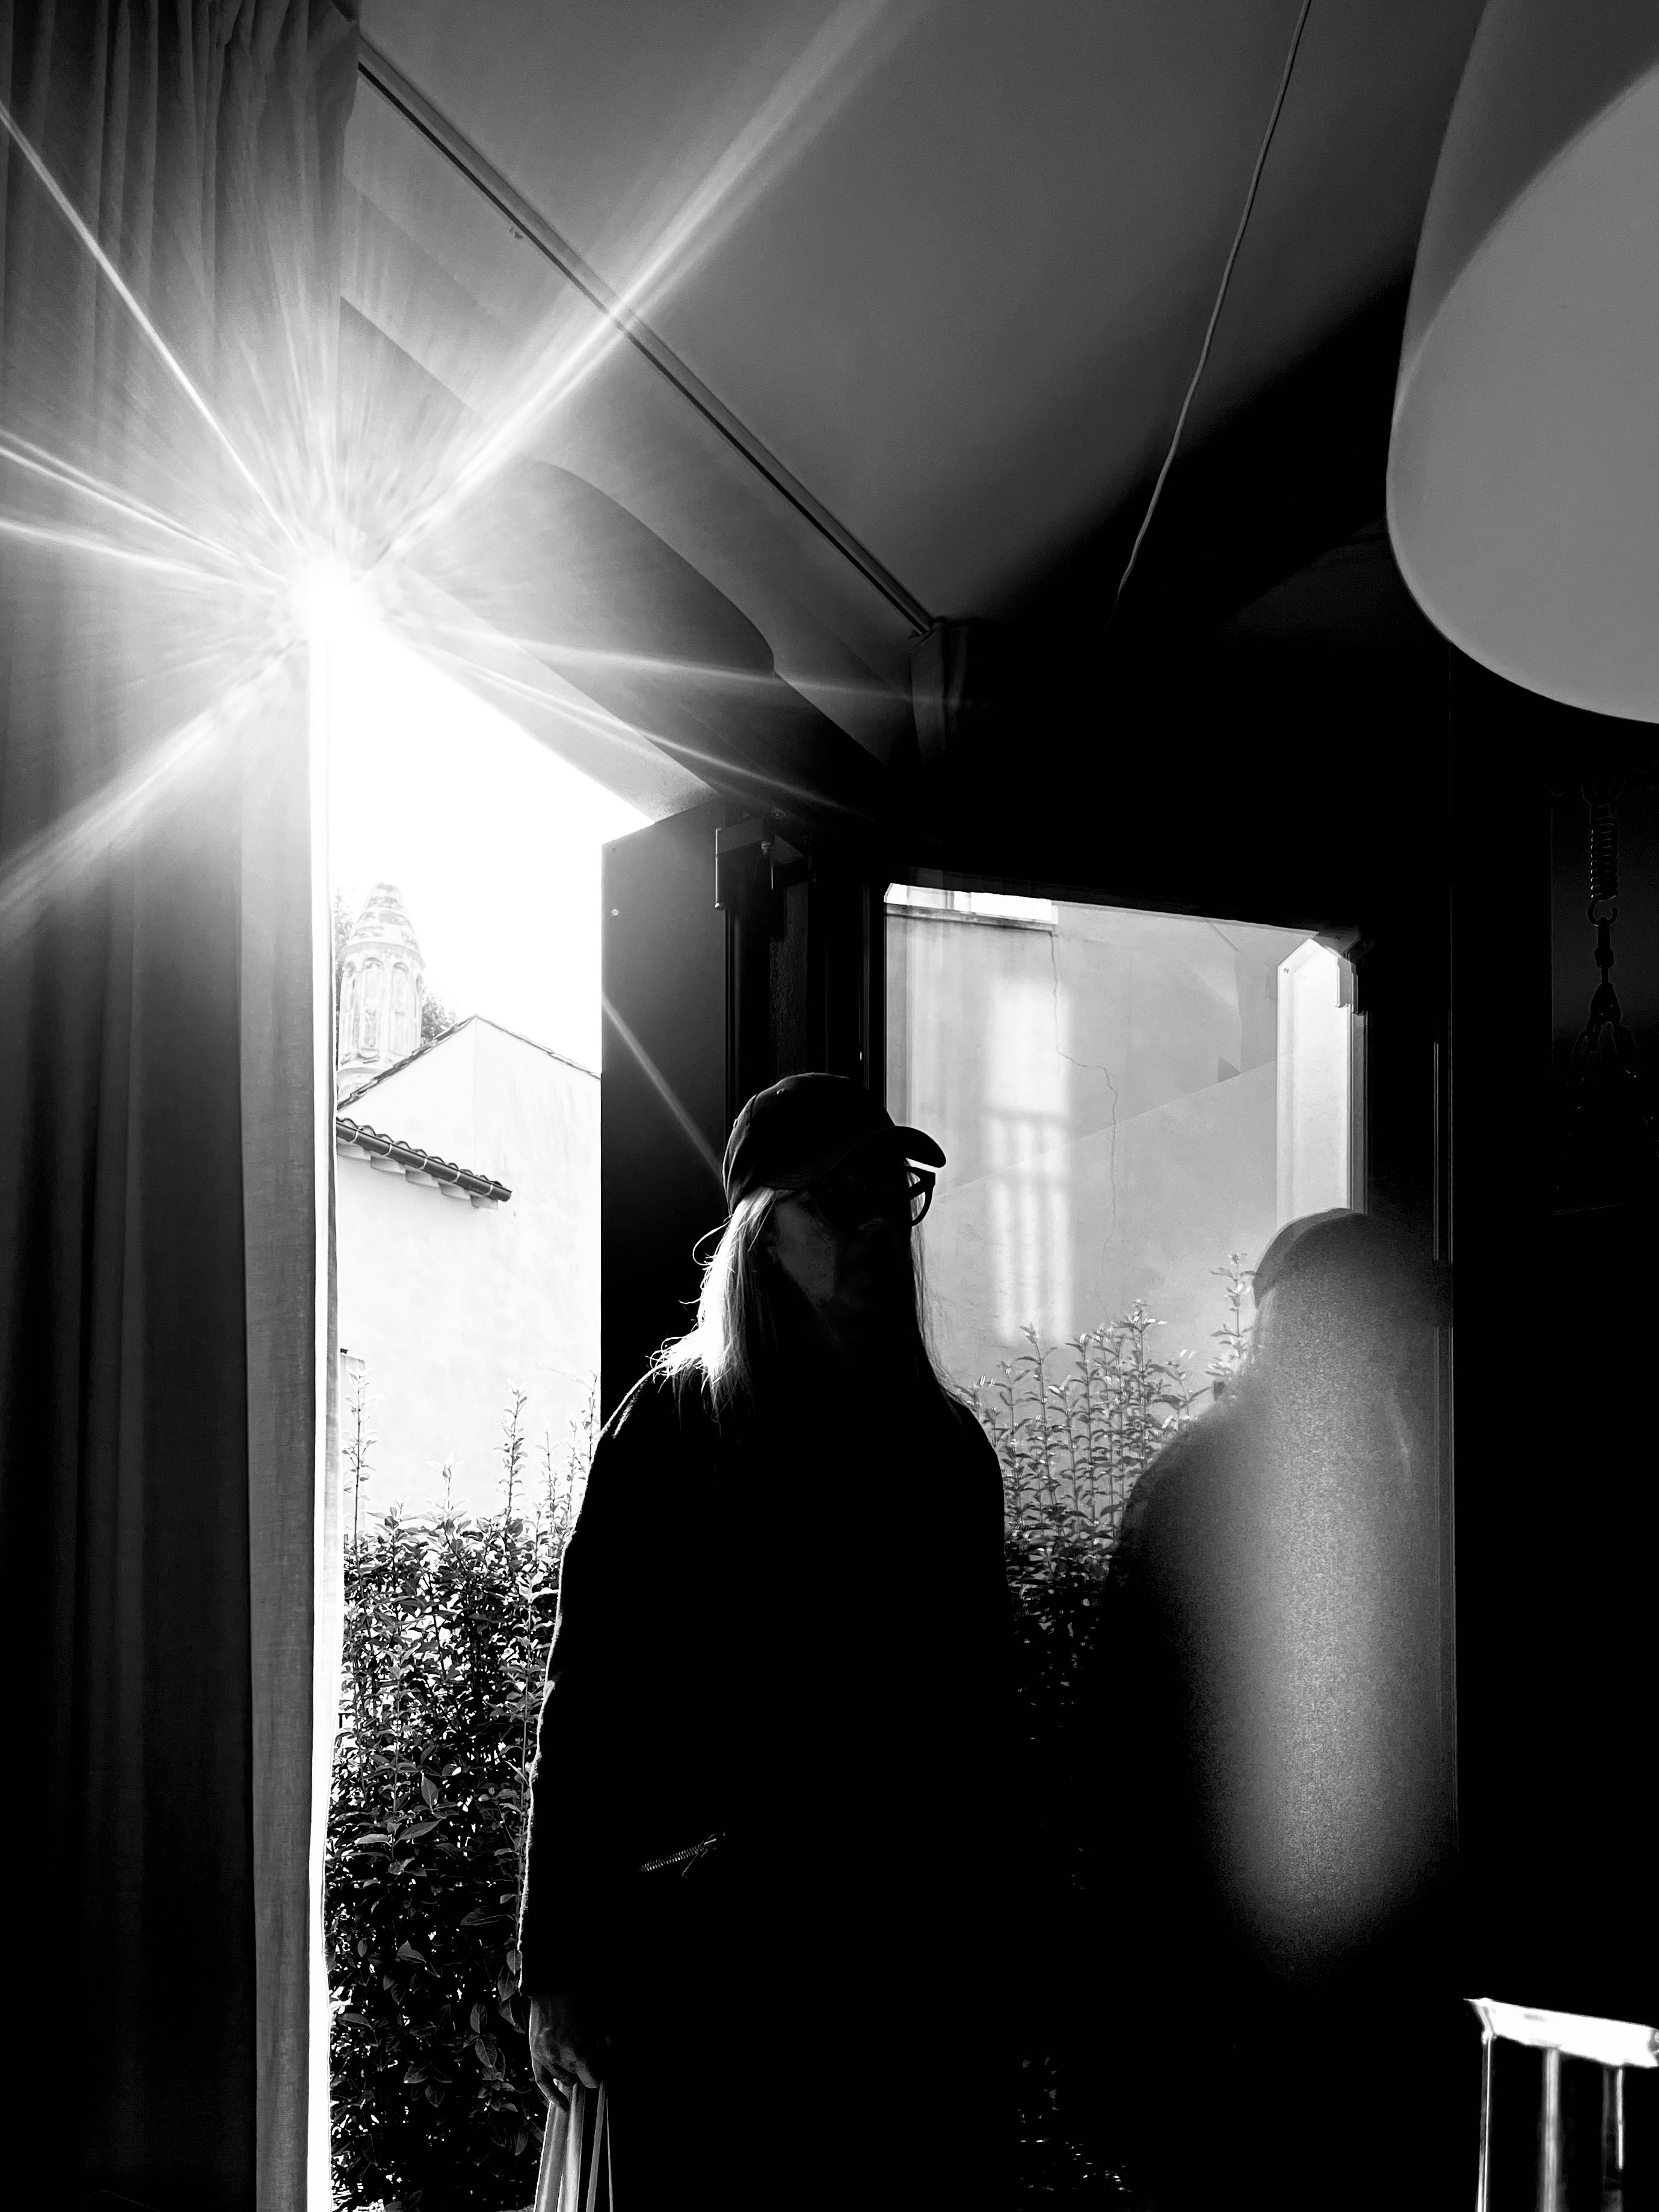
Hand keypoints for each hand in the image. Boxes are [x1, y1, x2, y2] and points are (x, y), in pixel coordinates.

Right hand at [527, 1989, 603, 2108]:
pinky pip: (542, 2082)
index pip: (592, 2081)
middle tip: (590, 2055)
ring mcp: (544, 2057)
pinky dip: (552, 2095)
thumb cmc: (578, 2000)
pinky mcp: (534, 2054)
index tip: (601, 2066)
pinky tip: (563, 2104)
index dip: (598, 2074)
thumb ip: (607, 2045)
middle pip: (578, 2079)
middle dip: (585, 2069)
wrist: (551, 1985)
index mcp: (576, 2050)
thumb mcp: (599, 2021)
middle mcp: (559, 2058)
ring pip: (563, 2080)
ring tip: (575, 2057)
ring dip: (572, 2072)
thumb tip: (612, 2060)